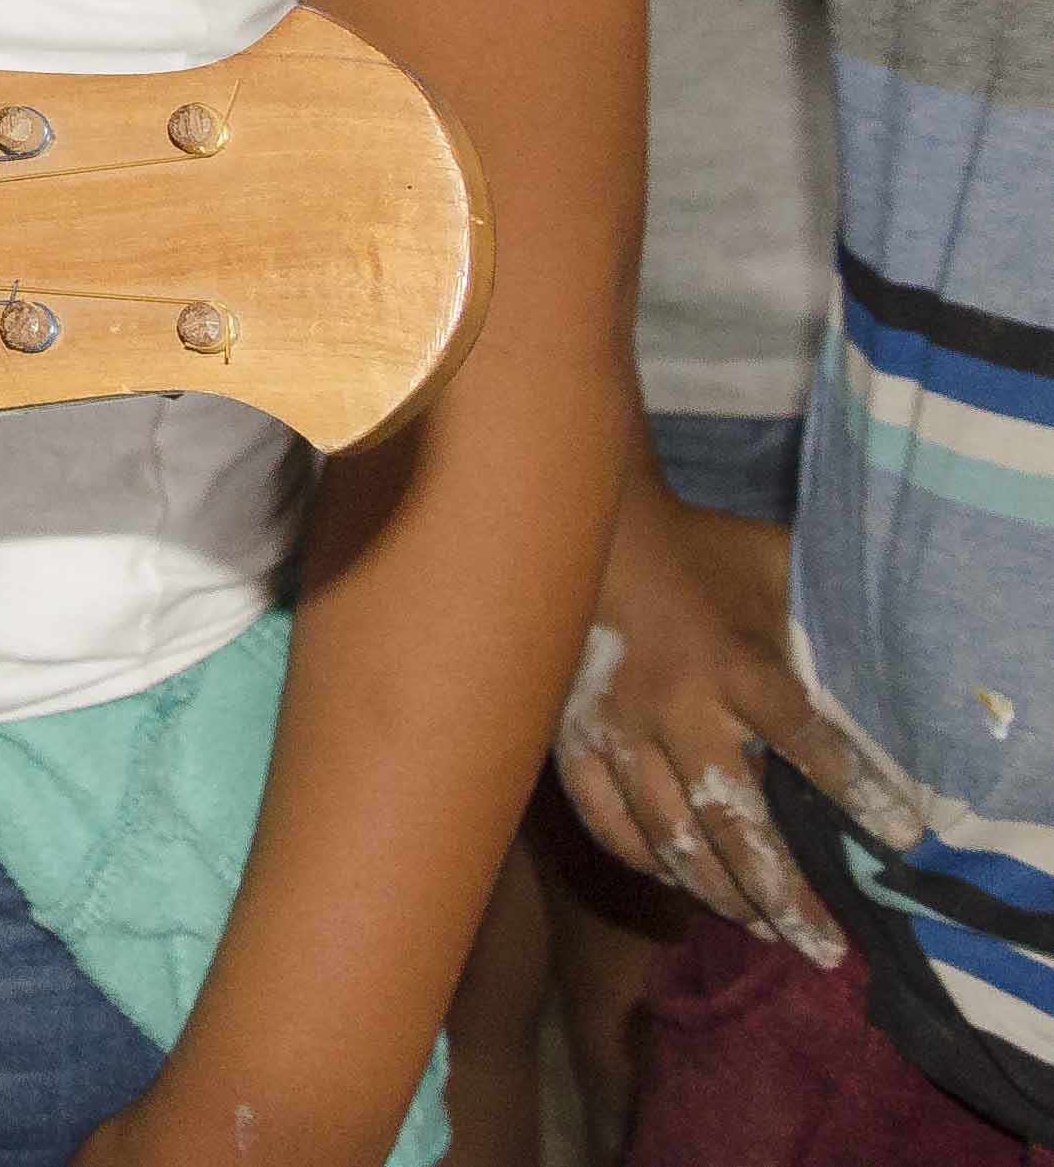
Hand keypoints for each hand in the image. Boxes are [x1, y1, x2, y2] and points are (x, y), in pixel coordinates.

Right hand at [550, 463, 926, 962]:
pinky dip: (642, 861)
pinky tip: (679, 885)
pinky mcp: (569, 737)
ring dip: (721, 894)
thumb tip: (887, 670)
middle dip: (784, 893)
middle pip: (734, 821)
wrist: (584, 524)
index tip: (900, 837)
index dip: (855, 790)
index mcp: (730, 660)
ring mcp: (614, 727)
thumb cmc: (696, 550)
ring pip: (670, 836)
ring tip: (762, 930)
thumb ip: (821, 617)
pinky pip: (605, 820)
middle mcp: (672, 705)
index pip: (802, 738)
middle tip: (824, 947)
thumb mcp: (771, 565)